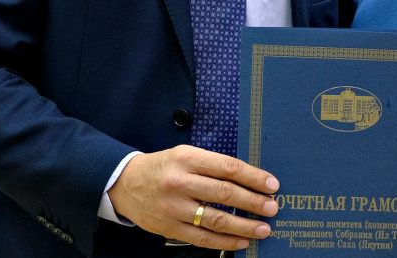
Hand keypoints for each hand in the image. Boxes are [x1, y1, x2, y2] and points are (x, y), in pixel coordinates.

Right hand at [108, 145, 278, 250]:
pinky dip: (225, 241)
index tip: (272, 185)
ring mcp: (174, 207)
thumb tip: (249, 179)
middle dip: (253, 202)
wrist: (124, 183)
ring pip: (215, 219)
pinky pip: (202, 238)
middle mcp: (180, 182)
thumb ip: (212, 165)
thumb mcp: (184, 155)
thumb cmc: (162, 167)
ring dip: (244, 225)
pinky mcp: (169, 228)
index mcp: (187, 158)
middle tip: (272, 208)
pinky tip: (241, 241)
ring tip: (263, 228)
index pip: (227, 167)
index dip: (253, 177)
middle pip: (224, 193)